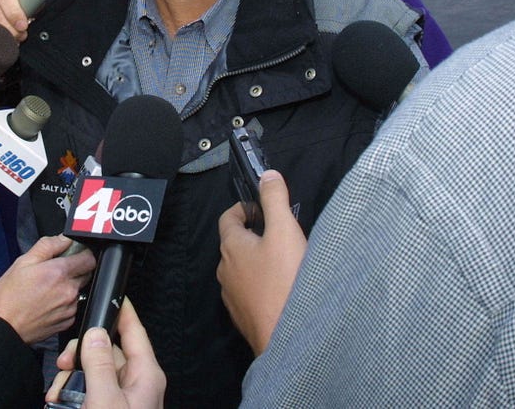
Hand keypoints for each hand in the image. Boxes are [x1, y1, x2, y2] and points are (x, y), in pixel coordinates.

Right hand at [0, 235, 95, 343]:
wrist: (2, 328)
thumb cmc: (8, 297)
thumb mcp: (23, 262)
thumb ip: (47, 246)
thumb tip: (64, 239)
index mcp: (59, 273)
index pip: (89, 258)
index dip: (82, 253)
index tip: (74, 254)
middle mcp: (69, 291)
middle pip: (86, 274)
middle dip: (76, 269)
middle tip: (56, 271)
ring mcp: (69, 308)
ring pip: (79, 290)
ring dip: (70, 287)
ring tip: (48, 289)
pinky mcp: (66, 322)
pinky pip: (73, 307)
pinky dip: (65, 303)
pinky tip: (48, 302)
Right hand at [47, 298, 165, 408]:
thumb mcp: (105, 400)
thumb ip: (99, 365)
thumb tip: (95, 334)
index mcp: (145, 375)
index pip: (135, 332)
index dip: (124, 311)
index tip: (114, 296)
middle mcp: (135, 384)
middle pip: (107, 352)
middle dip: (81, 354)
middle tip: (65, 362)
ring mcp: (121, 398)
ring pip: (93, 372)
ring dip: (72, 377)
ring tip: (59, 393)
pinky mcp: (107, 407)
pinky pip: (89, 390)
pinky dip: (72, 392)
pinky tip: (60, 399)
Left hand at [217, 169, 306, 354]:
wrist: (288, 338)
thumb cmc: (285, 282)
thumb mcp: (285, 231)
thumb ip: (275, 199)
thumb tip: (268, 175)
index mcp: (231, 247)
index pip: (228, 217)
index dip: (244, 208)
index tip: (262, 207)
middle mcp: (225, 270)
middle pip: (235, 243)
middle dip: (255, 233)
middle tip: (280, 232)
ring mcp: (233, 296)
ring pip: (242, 269)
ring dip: (258, 261)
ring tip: (284, 260)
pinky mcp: (244, 316)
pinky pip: (249, 291)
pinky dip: (262, 284)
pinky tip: (282, 287)